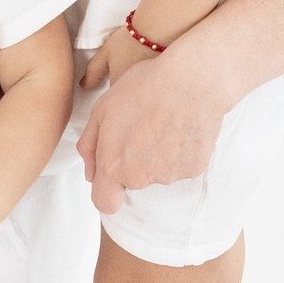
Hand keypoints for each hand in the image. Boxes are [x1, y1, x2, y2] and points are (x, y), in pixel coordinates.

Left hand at [78, 50, 228, 214]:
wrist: (191, 80)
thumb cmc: (143, 88)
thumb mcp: (102, 109)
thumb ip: (89, 146)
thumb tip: (91, 172)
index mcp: (114, 166)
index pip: (105, 202)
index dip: (107, 189)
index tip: (112, 173)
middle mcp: (141, 178)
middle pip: (132, 181)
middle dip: (133, 162)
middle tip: (141, 127)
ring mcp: (169, 175)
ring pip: (158, 172)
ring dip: (157, 155)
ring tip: (162, 121)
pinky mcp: (194, 168)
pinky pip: (181, 165)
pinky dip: (180, 151)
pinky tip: (180, 125)